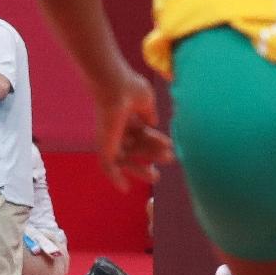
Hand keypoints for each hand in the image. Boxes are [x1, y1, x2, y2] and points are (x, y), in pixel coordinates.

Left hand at [91, 62, 173, 189]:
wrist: (115, 86)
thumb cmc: (130, 88)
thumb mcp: (145, 102)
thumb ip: (149, 115)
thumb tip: (153, 123)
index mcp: (128, 118)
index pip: (143, 134)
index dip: (156, 141)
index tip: (170, 146)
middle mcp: (118, 130)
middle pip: (135, 148)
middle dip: (150, 156)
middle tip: (166, 163)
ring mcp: (111, 139)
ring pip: (125, 159)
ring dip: (139, 168)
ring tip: (155, 176)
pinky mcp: (105, 146)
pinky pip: (107, 166)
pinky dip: (114, 178)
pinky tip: (124, 188)